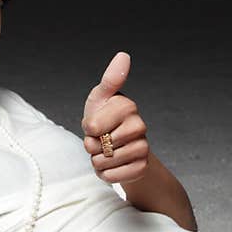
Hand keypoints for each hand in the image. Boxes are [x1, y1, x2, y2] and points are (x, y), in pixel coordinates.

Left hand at [81, 51, 149, 184]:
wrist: (118, 146)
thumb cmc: (104, 118)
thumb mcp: (100, 98)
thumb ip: (110, 79)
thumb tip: (123, 55)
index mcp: (127, 106)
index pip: (93, 126)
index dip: (88, 128)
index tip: (95, 124)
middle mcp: (139, 126)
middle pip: (98, 145)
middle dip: (92, 146)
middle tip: (101, 139)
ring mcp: (143, 147)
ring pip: (104, 162)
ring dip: (97, 161)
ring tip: (106, 152)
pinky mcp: (142, 167)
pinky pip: (112, 176)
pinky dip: (105, 174)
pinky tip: (112, 165)